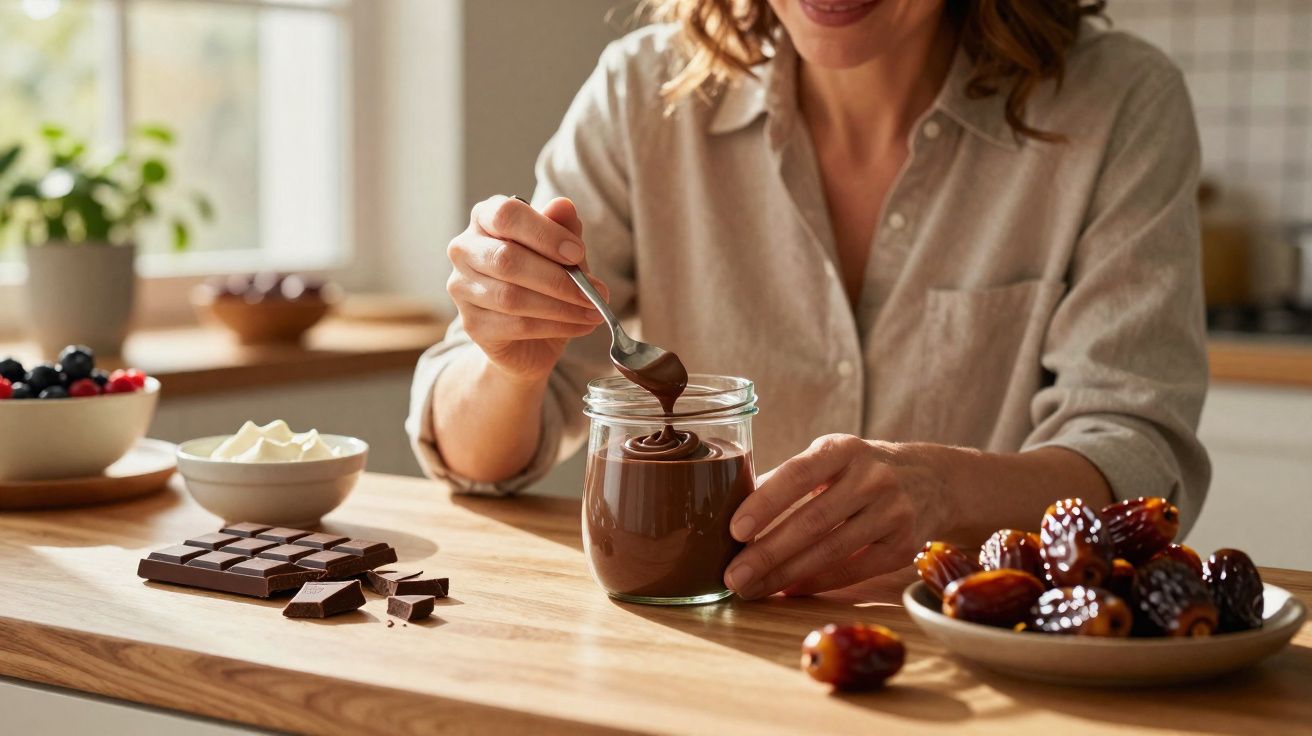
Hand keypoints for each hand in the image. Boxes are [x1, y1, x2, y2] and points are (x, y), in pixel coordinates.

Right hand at [446, 195, 608, 381]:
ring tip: (593, 310)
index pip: (507, 215)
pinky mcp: (472, 324)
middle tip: (594, 291)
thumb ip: (562, 228)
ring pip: (511, 297)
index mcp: (485, 218)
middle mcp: (464, 249)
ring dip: (562, 306)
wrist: (529, 336)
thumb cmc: (543, 281)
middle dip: (558, 278)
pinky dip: (556, 326)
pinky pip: (516, 325)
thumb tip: (563, 205)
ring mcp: (462, 288)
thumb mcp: (561, 251)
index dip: (544, 233)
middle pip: (506, 259)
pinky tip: (580, 325)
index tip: (578, 252)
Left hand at [724, 434, 950, 598]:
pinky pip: (852, 570)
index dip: (765, 503)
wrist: (933, 480)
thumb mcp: (831, 458)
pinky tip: (787, 591)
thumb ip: (789, 479)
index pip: (798, 474)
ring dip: (786, 575)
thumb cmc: (860, 470)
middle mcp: (872, 478)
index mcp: (843, 449)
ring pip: (831, 550)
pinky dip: (815, 582)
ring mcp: (892, 513)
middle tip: (733, 576)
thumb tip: (733, 510)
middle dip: (767, 553)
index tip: (734, 530)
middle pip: (812, 521)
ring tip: (752, 588)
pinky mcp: (903, 546)